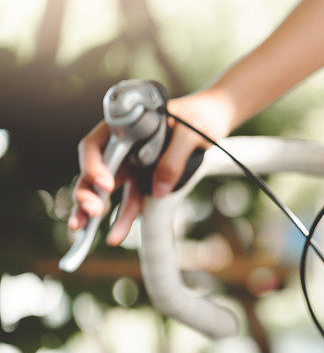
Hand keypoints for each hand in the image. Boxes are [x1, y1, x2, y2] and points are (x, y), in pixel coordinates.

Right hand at [68, 91, 232, 244]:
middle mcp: (122, 147)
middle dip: (87, 192)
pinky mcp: (144, 181)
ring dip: (93, 212)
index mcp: (124, 127)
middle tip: (91, 211)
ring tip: (82, 232)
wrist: (212, 119)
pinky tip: (114, 236)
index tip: (106, 183)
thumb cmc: (199, 117)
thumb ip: (174, 157)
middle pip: (94, 171)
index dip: (94, 165)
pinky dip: (121, 219)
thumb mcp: (191, 132)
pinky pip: (131, 201)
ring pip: (107, 191)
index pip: (96, 145)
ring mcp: (132, 165)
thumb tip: (158, 190)